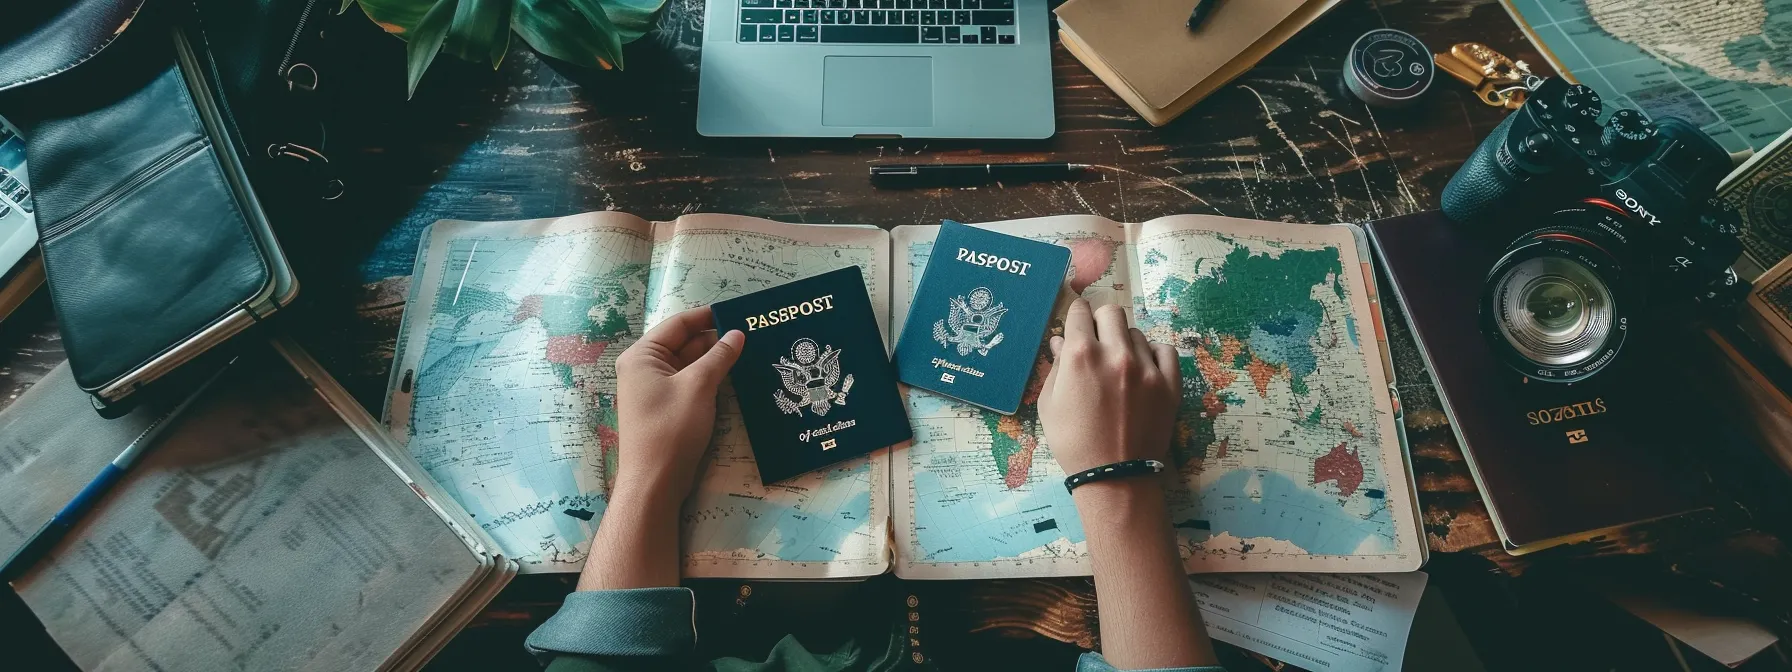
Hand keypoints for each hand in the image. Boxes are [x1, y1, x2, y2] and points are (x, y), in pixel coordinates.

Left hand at [614, 307, 743, 504]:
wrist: (655, 482)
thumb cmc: (671, 429)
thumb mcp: (699, 386)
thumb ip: (719, 357)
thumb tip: (737, 334)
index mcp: (642, 356)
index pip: (678, 324)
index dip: (708, 316)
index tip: (738, 312)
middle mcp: (644, 368)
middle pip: (684, 343)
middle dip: (715, 339)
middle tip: (752, 333)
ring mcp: (655, 390)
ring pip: (689, 365)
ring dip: (716, 360)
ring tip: (750, 351)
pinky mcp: (667, 408)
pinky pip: (690, 383)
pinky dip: (710, 378)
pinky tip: (735, 376)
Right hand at [1037, 299, 1181, 477]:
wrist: (1114, 476)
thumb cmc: (1073, 442)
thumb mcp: (1049, 404)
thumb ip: (1056, 367)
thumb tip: (1059, 342)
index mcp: (1080, 355)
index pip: (1079, 312)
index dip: (1076, 316)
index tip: (1077, 325)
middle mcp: (1115, 353)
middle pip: (1111, 312)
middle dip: (1101, 322)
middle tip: (1098, 342)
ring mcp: (1146, 367)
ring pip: (1136, 333)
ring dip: (1125, 343)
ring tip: (1120, 367)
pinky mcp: (1169, 383)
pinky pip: (1164, 350)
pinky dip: (1153, 354)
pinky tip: (1144, 368)